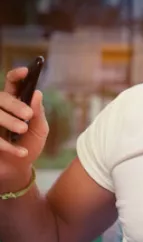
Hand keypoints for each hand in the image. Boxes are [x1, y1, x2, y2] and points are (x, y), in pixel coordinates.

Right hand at [0, 67, 48, 192]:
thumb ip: (38, 112)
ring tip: (23, 130)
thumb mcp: (39, 130)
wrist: (18, 170)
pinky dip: (8, 146)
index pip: (11, 84)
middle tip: (28, 114)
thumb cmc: (29, 145)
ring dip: (8, 121)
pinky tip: (22, 152)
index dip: (17, 76)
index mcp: (13, 103)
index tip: (26, 71)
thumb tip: (37, 93)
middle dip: (14, 104)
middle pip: (1, 97)